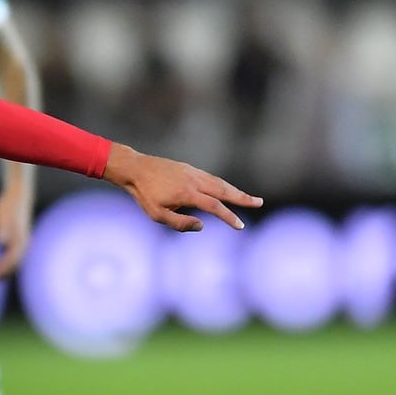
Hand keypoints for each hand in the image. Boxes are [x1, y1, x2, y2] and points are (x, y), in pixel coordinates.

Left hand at [0, 178, 33, 276]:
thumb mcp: (2, 214)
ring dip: (3, 270)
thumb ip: (2, 228)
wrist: (17, 195)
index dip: (1, 269)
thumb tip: (1, 240)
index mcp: (21, 239)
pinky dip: (4, 262)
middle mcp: (24, 243)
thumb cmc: (8, 205)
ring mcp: (23, 242)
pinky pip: (13, 256)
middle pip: (15, 264)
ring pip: (15, 262)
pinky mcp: (19, 240)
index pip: (12, 260)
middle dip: (2, 273)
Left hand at [102, 143, 262, 232]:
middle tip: (259, 203)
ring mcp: (193, 172)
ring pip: (219, 182)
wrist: (135, 168)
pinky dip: (222, 184)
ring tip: (247, 198)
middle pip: (224, 190)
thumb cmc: (144, 194)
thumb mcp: (157, 214)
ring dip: (235, 190)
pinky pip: (210, 178)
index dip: (229, 216)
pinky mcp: (189, 168)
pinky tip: (225, 190)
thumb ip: (180, 223)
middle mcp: (194, 180)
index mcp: (188, 193)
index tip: (240, 225)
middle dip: (243, 197)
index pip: (214, 206)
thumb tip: (201, 226)